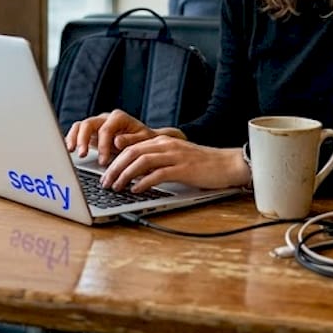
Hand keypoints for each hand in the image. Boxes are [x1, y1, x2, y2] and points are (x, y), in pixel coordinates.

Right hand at [64, 109, 184, 165]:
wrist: (145, 141)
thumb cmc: (145, 141)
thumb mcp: (143, 140)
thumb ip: (131, 140)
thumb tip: (116, 141)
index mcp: (118, 118)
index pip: (105, 129)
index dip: (102, 146)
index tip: (103, 161)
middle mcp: (105, 119)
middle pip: (88, 124)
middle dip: (83, 139)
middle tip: (82, 155)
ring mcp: (97, 125)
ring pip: (80, 126)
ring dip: (74, 138)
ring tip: (71, 151)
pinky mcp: (91, 133)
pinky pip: (78, 133)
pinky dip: (72, 140)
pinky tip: (70, 150)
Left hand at [100, 136, 249, 192]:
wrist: (228, 164)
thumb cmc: (203, 165)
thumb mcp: (176, 158)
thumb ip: (158, 161)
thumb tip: (136, 174)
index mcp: (162, 141)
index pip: (131, 146)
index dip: (114, 159)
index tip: (104, 172)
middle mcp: (166, 145)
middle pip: (131, 152)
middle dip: (114, 168)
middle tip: (104, 182)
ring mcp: (174, 155)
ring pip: (141, 162)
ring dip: (124, 175)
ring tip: (115, 187)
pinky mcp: (182, 169)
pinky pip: (158, 174)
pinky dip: (144, 182)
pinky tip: (136, 190)